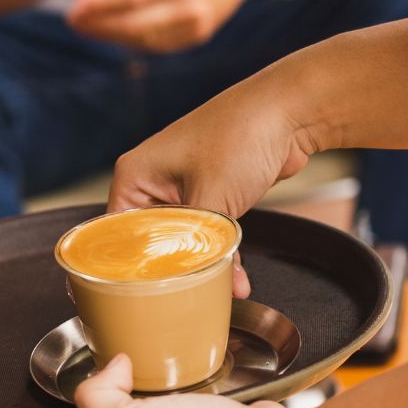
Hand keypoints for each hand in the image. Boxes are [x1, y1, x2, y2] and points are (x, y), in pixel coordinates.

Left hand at [68, 0, 267, 50]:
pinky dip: (131, 40)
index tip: (74, 6)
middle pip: (134, 22)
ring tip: (85, 27)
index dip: (100, 3)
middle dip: (98, 24)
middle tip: (72, 20)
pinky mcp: (197, 36)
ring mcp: (196, 24)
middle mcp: (191, 3)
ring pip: (143, 39)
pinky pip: (157, 44)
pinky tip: (112, 31)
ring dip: (110, 35)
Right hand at [106, 63, 324, 296]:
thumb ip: (204, 244)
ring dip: (200, 262)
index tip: (143, 296)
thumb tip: (215, 283)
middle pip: (149, 240)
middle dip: (171, 268)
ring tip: (212, 289)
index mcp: (135, 175)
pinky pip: (205, 232)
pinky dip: (220, 251)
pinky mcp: (208, 193)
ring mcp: (181, 188)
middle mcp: (151, 181)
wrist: (291, 110)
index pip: (116, 234)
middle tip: (180, 297)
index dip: (130, 266)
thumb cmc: (241, 134)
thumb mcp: (213, 197)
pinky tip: (236, 278)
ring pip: (180, 239)